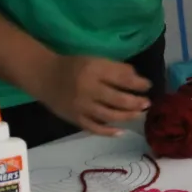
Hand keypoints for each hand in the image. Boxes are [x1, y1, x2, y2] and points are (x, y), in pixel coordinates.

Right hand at [33, 55, 151, 136]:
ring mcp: (81, 106)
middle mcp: (88, 88)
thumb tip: (137, 80)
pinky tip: (120, 131)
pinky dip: (108, 132)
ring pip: (109, 115)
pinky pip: (94, 128)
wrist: (44, 76)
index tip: (148, 85)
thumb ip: (116, 68)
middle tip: (147, 104)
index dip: (138, 83)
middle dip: (136, 102)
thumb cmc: (74, 66)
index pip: (121, 78)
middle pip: (118, 99)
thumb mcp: (95, 60)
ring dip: (127, 116)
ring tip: (139, 114)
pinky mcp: (74, 118)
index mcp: (94, 70)